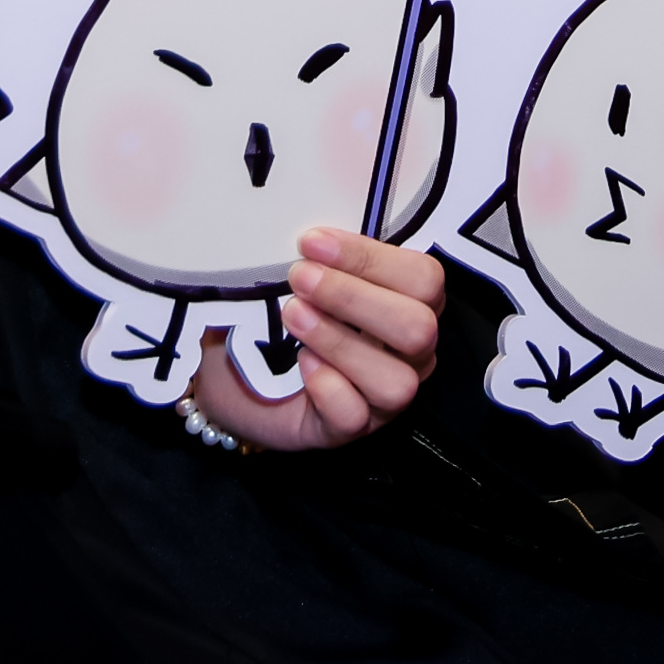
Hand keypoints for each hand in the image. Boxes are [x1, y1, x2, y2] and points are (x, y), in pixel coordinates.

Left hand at [192, 228, 442, 452]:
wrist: (239, 368)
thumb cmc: (280, 311)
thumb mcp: (306, 274)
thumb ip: (323, 255)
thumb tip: (313, 235)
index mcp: (409, 302)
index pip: (423, 278)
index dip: (371, 258)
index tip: (312, 242)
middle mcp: (408, 353)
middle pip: (418, 329)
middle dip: (355, 298)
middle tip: (300, 278)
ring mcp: (383, 396)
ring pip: (396, 382)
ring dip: (339, 342)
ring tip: (292, 315)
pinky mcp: (350, 429)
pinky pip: (355, 417)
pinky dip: (327, 388)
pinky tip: (301, 364)